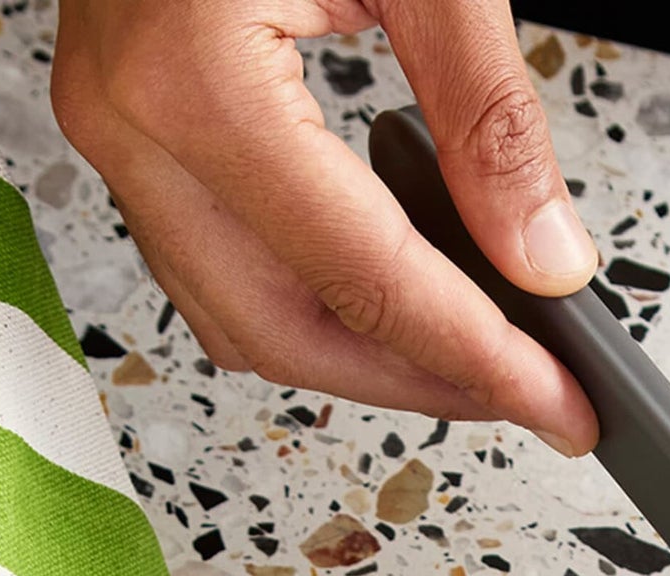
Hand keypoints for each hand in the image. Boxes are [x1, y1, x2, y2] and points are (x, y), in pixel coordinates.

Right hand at [51, 0, 600, 450]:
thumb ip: (489, 112)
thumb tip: (544, 256)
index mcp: (194, 78)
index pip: (361, 275)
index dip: (471, 356)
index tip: (558, 403)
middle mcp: (130, 125)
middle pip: (282, 334)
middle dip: (412, 383)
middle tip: (526, 401)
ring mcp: (112, 130)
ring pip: (238, 316)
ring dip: (358, 352)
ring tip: (473, 354)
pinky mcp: (126, 122)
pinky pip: (215, 257)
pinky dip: (310, 293)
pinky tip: (394, 287)